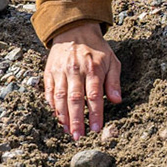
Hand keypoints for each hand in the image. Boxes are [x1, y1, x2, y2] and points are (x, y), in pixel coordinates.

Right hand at [43, 22, 121, 139]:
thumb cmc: (96, 49)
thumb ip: (114, 81)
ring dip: (63, 116)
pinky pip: (49, 91)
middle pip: (75, 99)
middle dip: (77, 120)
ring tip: (68, 131)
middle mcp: (75, 70)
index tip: (97, 129)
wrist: (74, 30)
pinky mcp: (49, 72)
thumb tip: (117, 101)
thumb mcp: (112, 60)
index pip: (94, 95)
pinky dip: (52, 105)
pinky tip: (58, 117)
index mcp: (93, 68)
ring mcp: (60, 71)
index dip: (95, 113)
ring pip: (60, 97)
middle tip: (79, 136)